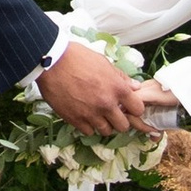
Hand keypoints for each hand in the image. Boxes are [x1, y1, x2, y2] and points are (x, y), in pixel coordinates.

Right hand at [38, 41, 159, 136]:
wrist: (51, 63)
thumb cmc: (77, 58)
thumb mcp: (103, 63)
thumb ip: (120, 77)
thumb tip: (135, 87)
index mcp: (117, 88)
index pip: (138, 109)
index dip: (134, 108)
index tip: (128, 106)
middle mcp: (107, 104)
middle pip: (123, 126)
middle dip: (120, 120)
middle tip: (113, 113)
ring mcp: (91, 114)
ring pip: (106, 131)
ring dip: (104, 124)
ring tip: (98, 115)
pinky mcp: (75, 120)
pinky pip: (89, 132)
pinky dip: (88, 126)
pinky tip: (84, 115)